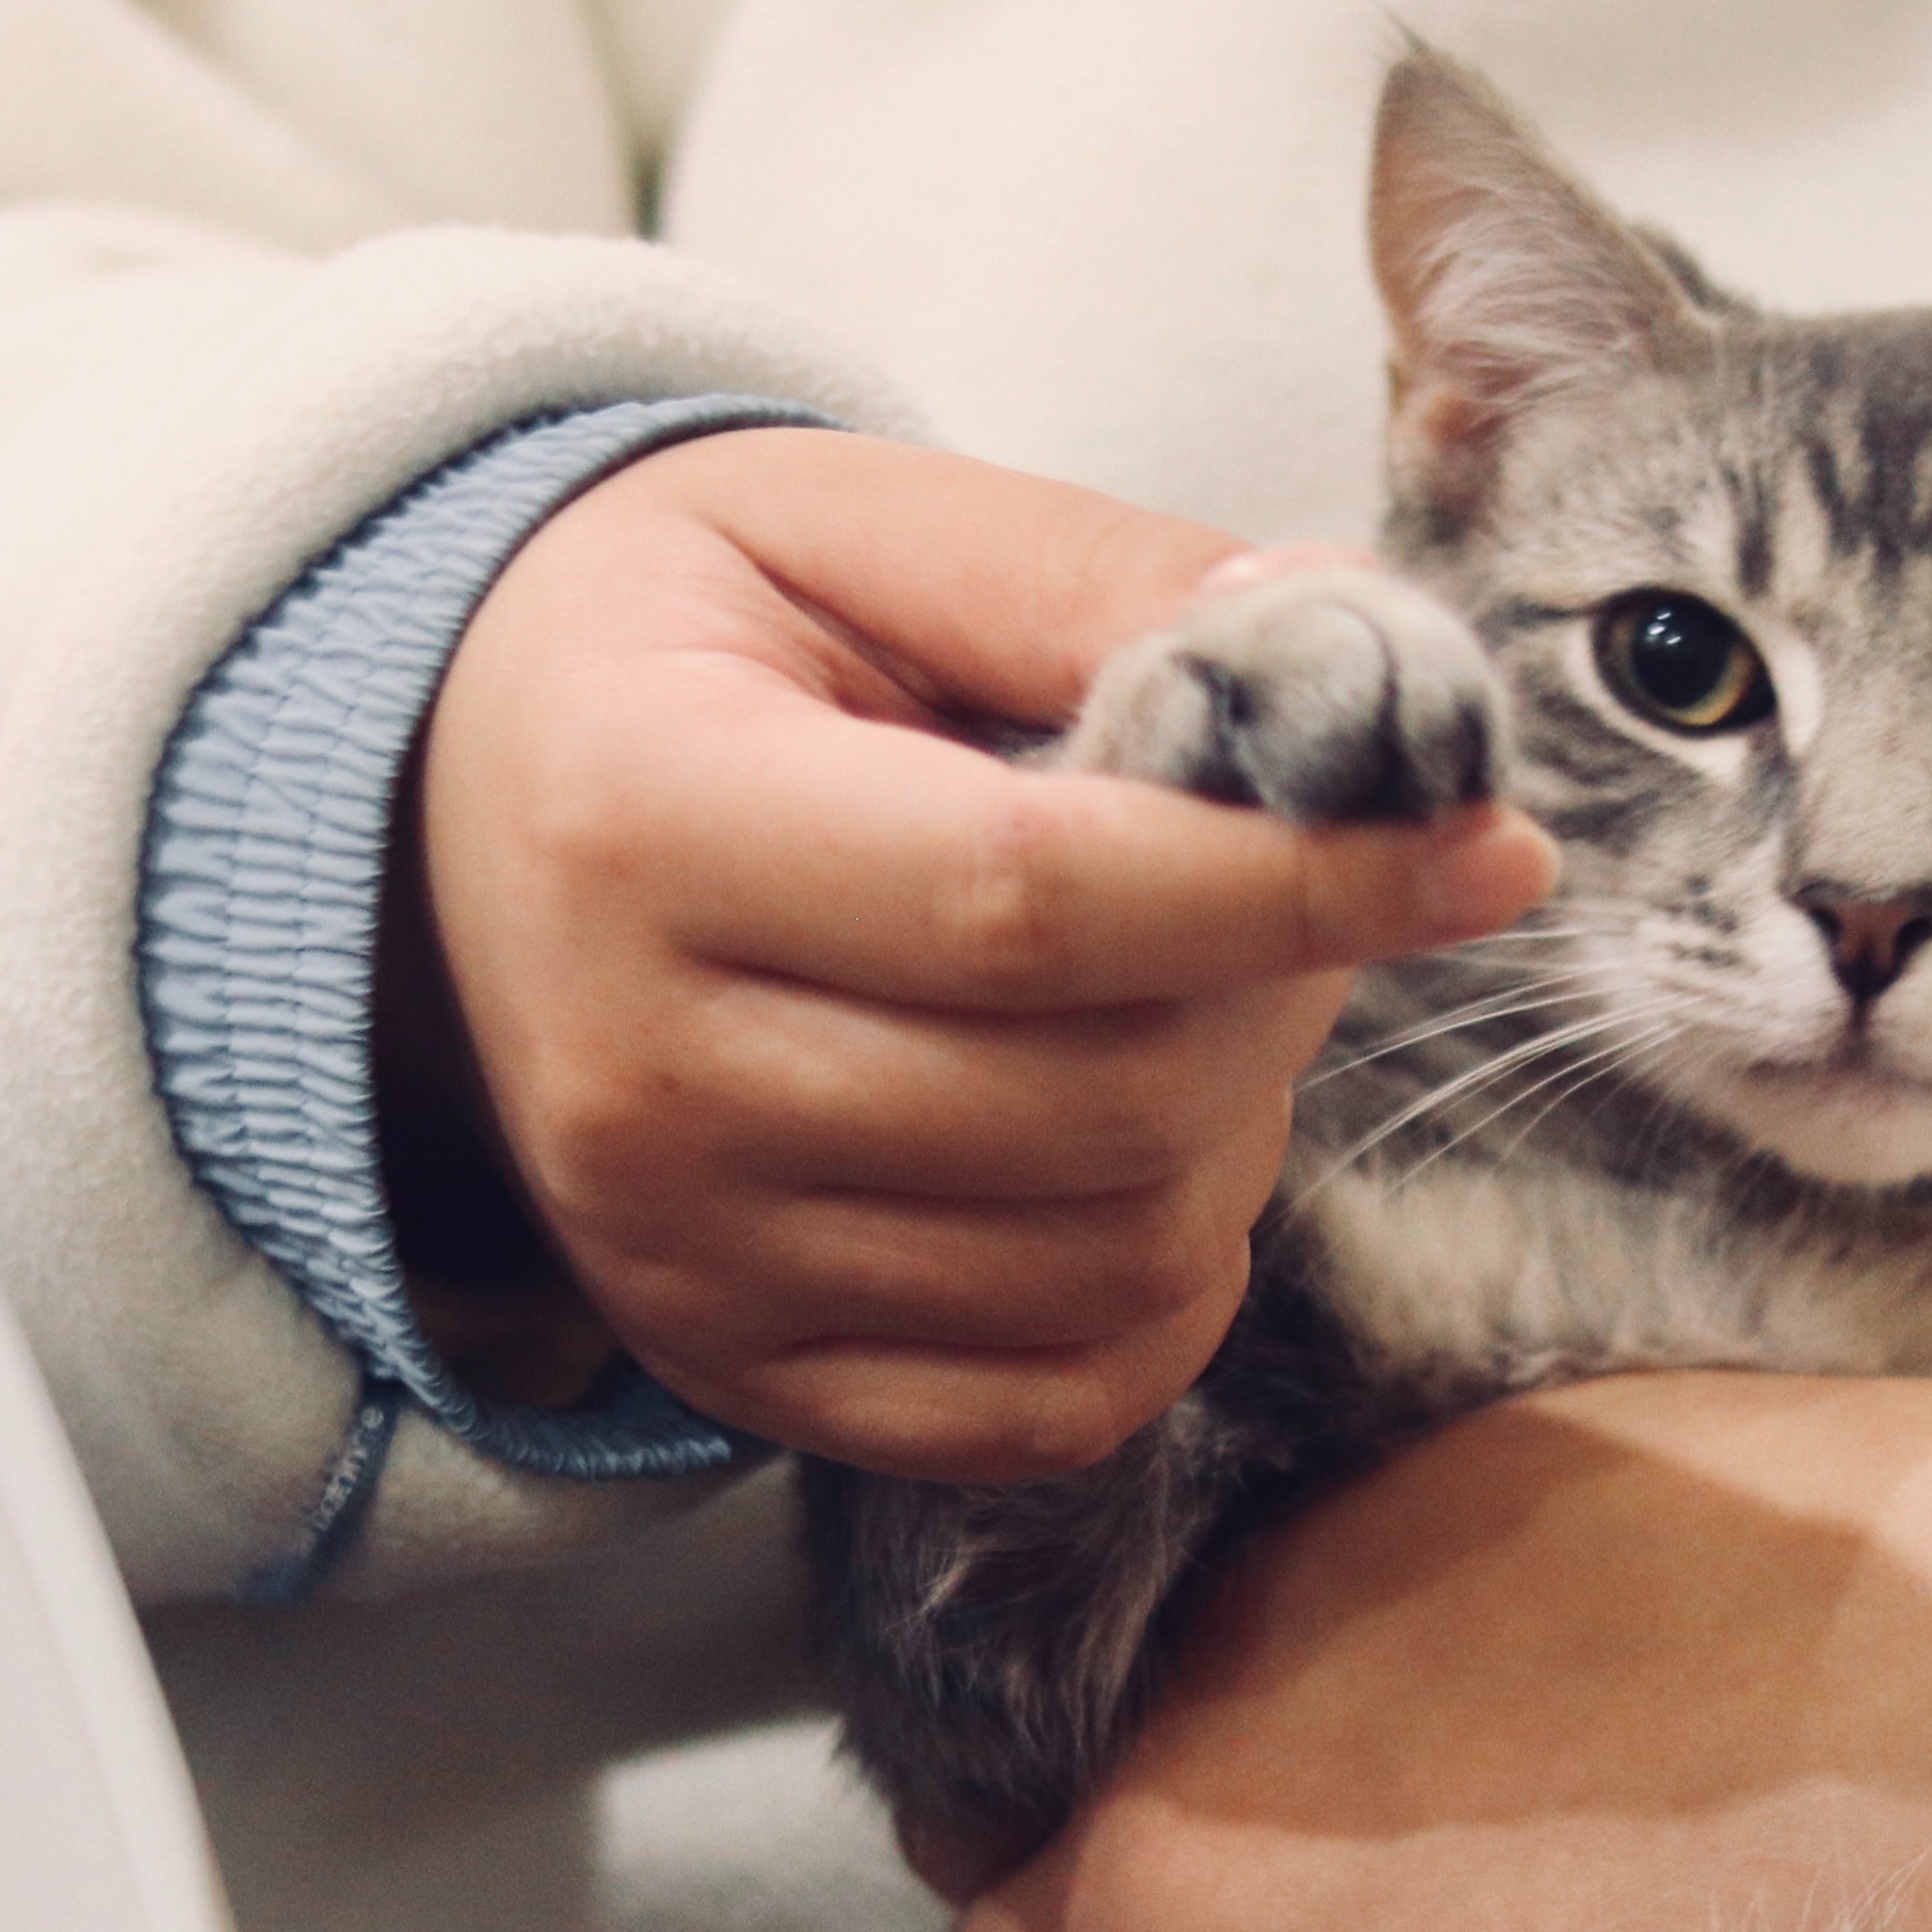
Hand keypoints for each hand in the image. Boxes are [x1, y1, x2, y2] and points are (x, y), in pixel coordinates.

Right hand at [387, 428, 1553, 1477]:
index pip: (1038, 900)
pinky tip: (1145, 1160)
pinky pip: (1048, 1407)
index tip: (1483, 848)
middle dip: (1272, 1000)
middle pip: (1097, 1105)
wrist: (448, 820)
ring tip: (1187, 1006)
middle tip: (1284, 896)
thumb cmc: (678, 650)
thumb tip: (1362, 659)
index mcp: (647, 823)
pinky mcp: (734, 1372)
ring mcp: (680, 1257)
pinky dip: (1162, 1302)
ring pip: (1106, 1263)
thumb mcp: (846, 525)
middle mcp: (639, 1077)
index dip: (1297, 882)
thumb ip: (1096, 578)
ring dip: (1233, 1136)